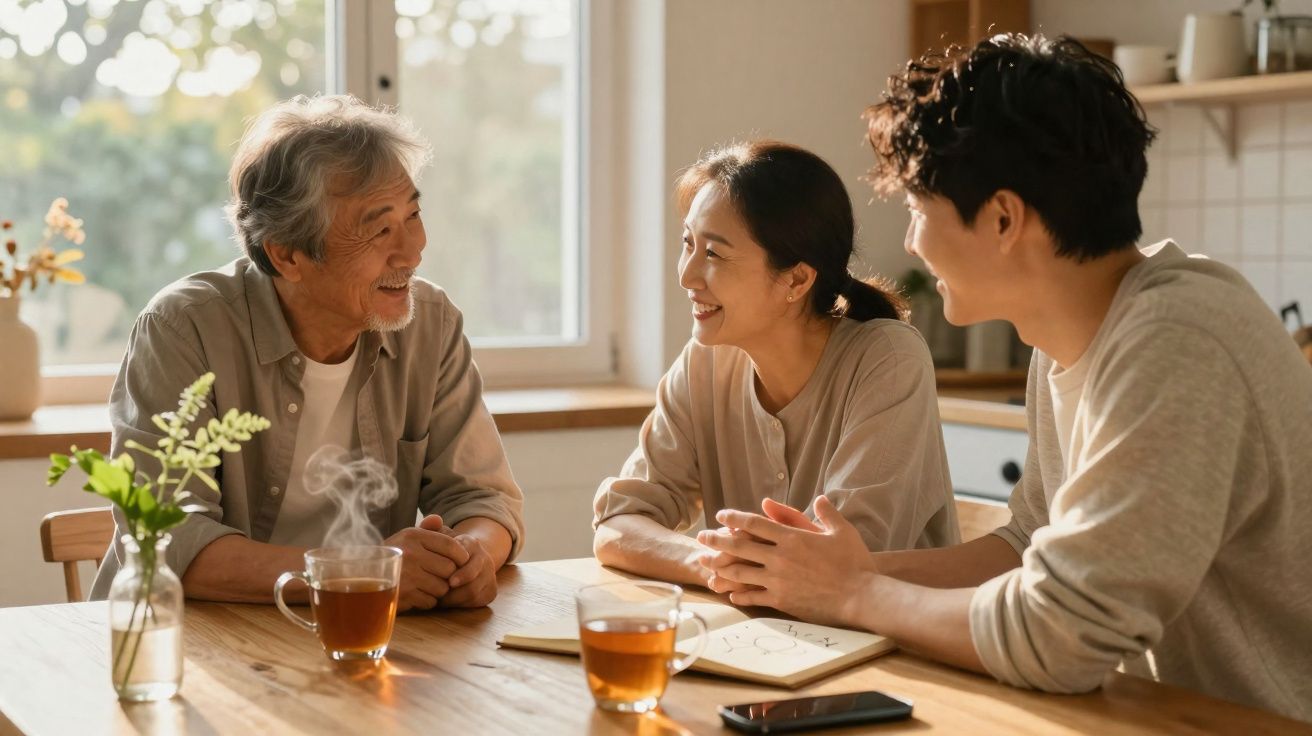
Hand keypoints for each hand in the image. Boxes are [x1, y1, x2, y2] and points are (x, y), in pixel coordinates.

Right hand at [383, 514, 470, 611]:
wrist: (362, 576)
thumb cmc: (393, 555)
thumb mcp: (406, 538)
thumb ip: (426, 529)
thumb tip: (438, 519)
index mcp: (413, 536)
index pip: (450, 545)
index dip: (462, 555)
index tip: (462, 561)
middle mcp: (410, 554)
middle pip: (449, 568)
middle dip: (448, 574)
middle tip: (440, 575)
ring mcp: (407, 575)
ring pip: (442, 587)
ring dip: (439, 589)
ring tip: (427, 585)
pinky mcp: (403, 595)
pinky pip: (430, 601)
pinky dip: (427, 601)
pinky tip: (418, 594)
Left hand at [438, 533, 497, 607]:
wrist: (467, 560)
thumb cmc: (446, 550)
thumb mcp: (439, 537)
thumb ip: (431, 527)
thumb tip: (433, 519)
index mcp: (471, 543)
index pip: (466, 556)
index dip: (456, 569)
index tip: (446, 579)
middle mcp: (484, 558)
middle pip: (472, 576)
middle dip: (455, 588)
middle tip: (439, 595)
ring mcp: (489, 575)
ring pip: (474, 590)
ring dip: (455, 598)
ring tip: (439, 599)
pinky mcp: (491, 590)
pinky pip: (478, 600)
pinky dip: (462, 604)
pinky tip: (449, 603)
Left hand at [696, 496, 876, 627]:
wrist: (862, 596)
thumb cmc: (855, 562)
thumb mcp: (842, 530)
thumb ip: (826, 513)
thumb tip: (818, 498)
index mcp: (792, 537)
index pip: (755, 523)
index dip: (735, 518)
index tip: (721, 515)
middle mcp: (780, 557)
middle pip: (740, 546)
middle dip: (717, 541)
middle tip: (701, 537)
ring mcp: (778, 580)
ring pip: (741, 572)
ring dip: (720, 567)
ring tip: (706, 564)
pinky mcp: (782, 600)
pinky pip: (754, 597)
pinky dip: (740, 595)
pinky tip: (730, 594)